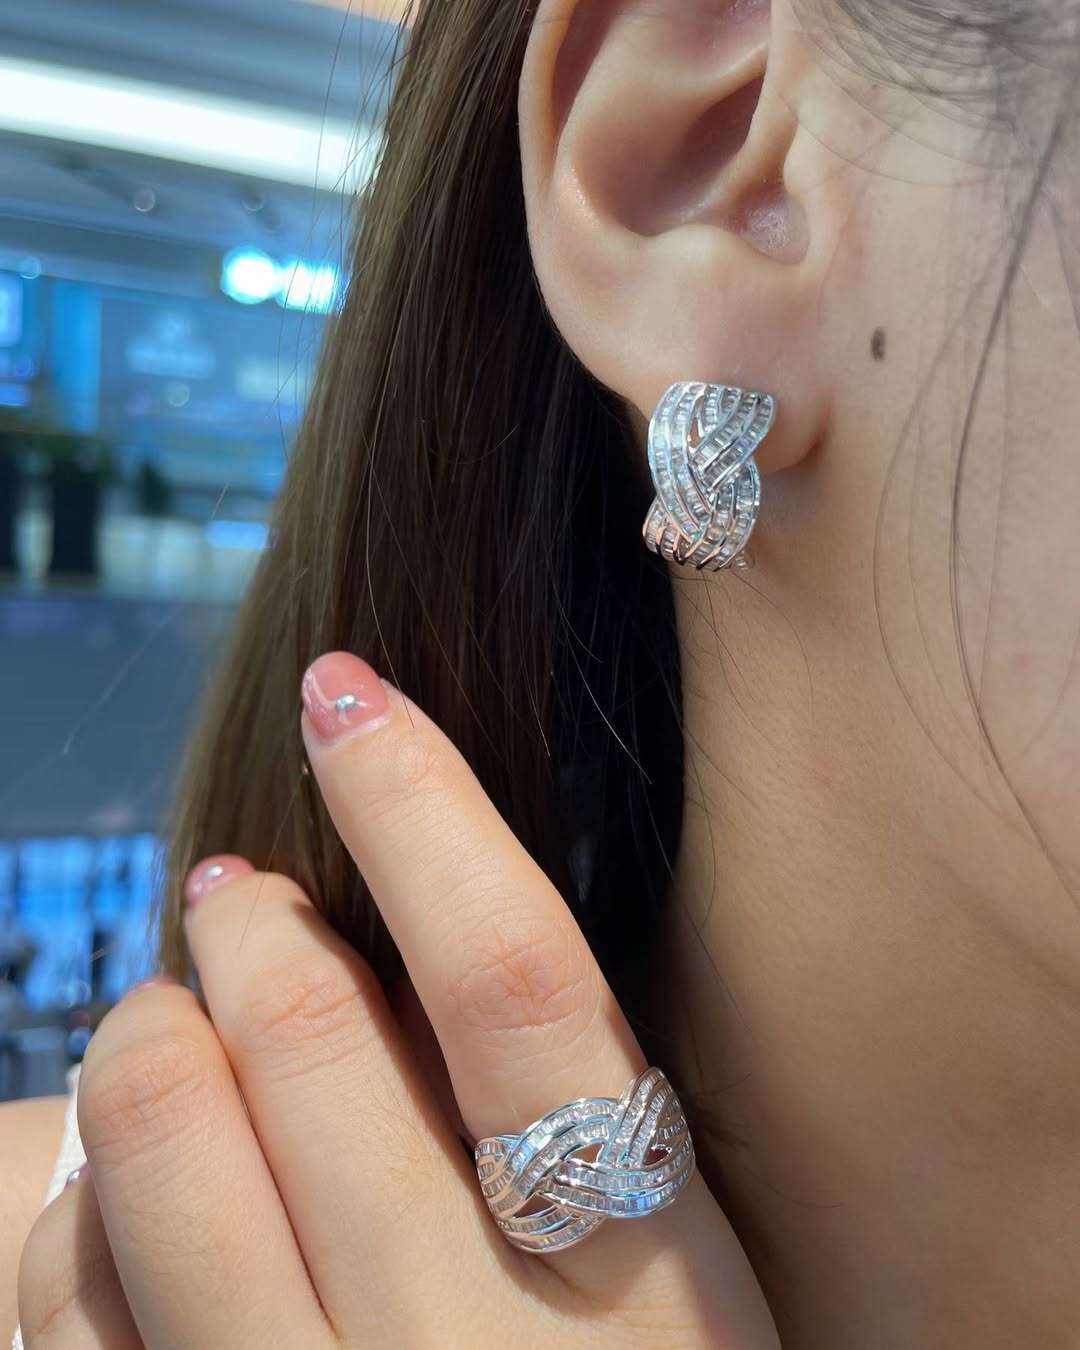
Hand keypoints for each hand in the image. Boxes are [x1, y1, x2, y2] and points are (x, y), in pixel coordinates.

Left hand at [17, 652, 778, 1348]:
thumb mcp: (678, 1302)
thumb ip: (560, 1131)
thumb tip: (379, 944)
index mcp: (644, 1289)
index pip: (518, 983)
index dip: (425, 806)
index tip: (353, 691)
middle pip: (306, 1042)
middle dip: (251, 922)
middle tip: (247, 893)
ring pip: (159, 1144)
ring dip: (149, 1028)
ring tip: (176, 1015)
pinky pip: (69, 1303)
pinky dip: (74, 1202)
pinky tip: (119, 1194)